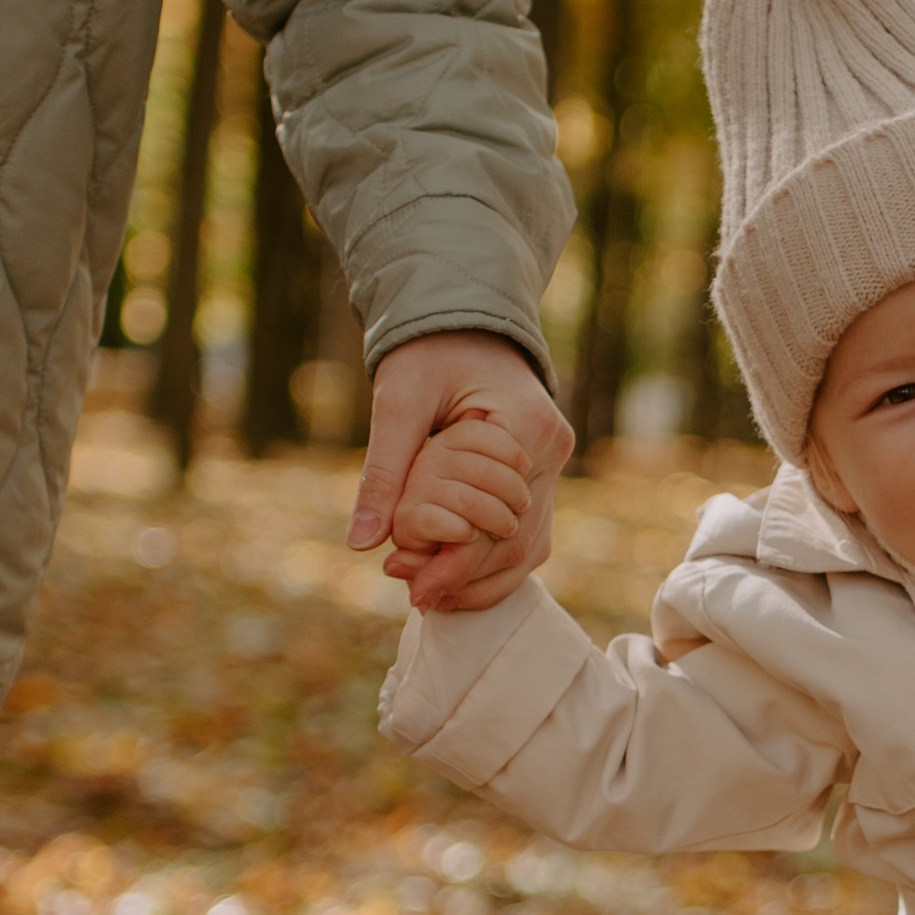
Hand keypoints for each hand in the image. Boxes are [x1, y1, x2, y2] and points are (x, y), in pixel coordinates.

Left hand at [349, 330, 575, 612]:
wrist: (461, 318)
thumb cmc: (428, 350)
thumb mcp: (398, 402)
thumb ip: (385, 471)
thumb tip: (360, 542)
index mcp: (525, 427)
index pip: (496, 519)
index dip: (455, 561)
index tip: (411, 587)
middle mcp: (551, 451)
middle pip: (518, 541)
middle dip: (466, 576)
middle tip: (415, 597)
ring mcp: (553, 464)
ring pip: (530, 546)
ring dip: (482, 577)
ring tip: (431, 596)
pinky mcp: (540, 473)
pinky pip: (527, 532)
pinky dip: (493, 560)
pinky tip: (453, 575)